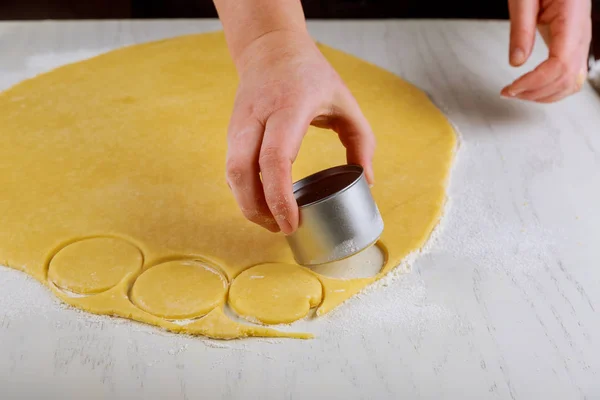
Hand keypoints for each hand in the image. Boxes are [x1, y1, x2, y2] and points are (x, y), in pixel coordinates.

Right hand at [225, 30, 374, 233]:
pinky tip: (262, 203)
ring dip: (248, 204)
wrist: (269, 48)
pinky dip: (243, 192)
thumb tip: (366, 180)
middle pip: (241, 172)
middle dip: (256, 209)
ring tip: (273, 221)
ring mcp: (238, 124)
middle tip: (281, 229)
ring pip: (231, 174)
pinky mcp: (231, 132)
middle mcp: (256, 117)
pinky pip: (231, 169)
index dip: (279, 196)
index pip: (275, 158)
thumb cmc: (310, 75)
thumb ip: (361, 140)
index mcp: (288, 108)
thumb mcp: (345, 100)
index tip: (292, 222)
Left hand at [502, 0, 591, 102]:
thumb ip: (520, 29)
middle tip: (509, 93)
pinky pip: (570, 74)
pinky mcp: (573, 43)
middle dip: (536, 93)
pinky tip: (533, 87)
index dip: (534, 83)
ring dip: (544, 95)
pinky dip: (552, 87)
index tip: (511, 88)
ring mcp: (580, 39)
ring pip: (572, 82)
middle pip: (567, 79)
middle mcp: (581, 32)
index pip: (559, 64)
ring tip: (518, 93)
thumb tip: (516, 61)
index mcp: (572, 19)